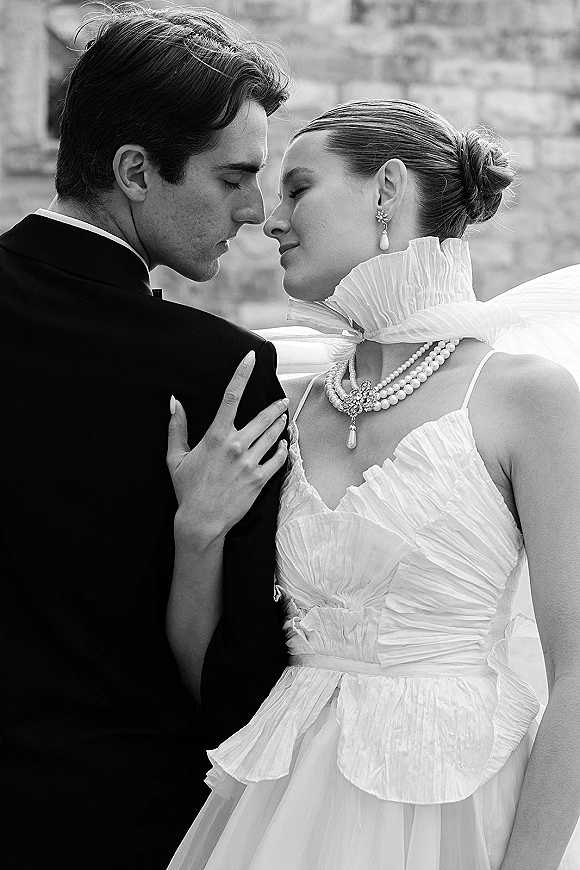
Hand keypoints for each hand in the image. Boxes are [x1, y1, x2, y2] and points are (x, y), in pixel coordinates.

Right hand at [167, 350, 288, 549]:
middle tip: (281, 400)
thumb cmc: (187, 489)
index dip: (242, 373)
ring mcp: (251, 462)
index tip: (251, 358)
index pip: (231, 396)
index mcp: (216, 436)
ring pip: (273, 435)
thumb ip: (177, 427)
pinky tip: (282, 444)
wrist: (201, 521)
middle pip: (263, 416)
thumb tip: (174, 402)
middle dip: (275, 406)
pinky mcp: (260, 479)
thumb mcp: (176, 457)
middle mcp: (236, 445)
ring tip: (282, 418)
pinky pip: (279, 458)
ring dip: (279, 424)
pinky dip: (282, 449)